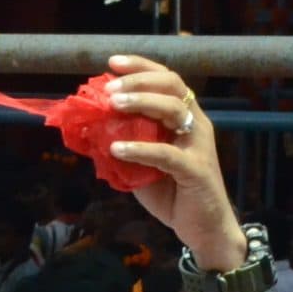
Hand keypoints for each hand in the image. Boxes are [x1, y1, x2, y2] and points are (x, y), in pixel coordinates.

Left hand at [101, 56, 239, 269]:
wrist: (202, 228)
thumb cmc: (172, 194)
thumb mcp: (141, 165)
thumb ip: (123, 145)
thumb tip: (89, 132)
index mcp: (184, 118)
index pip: (166, 80)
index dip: (141, 67)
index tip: (112, 62)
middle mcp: (195, 124)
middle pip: (171, 86)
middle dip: (138, 81)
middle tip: (109, 88)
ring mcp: (198, 145)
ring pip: (174, 110)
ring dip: (141, 103)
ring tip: (113, 105)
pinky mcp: (196, 170)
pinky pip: (167, 153)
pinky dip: (140, 149)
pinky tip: (117, 149)